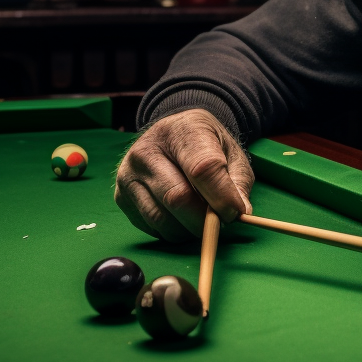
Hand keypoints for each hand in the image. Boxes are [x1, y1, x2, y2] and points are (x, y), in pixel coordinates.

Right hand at [114, 109, 252, 240]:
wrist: (173, 136)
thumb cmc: (207, 146)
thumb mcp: (231, 154)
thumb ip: (238, 182)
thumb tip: (240, 212)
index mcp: (181, 131)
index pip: (202, 168)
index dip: (221, 196)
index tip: (235, 212)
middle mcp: (146, 150)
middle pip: (177, 197)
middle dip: (204, 219)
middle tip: (220, 223)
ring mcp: (128, 174)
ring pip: (162, 218)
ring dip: (188, 229)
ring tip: (202, 218)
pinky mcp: (121, 197)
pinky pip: (151, 226)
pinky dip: (173, 230)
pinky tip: (181, 216)